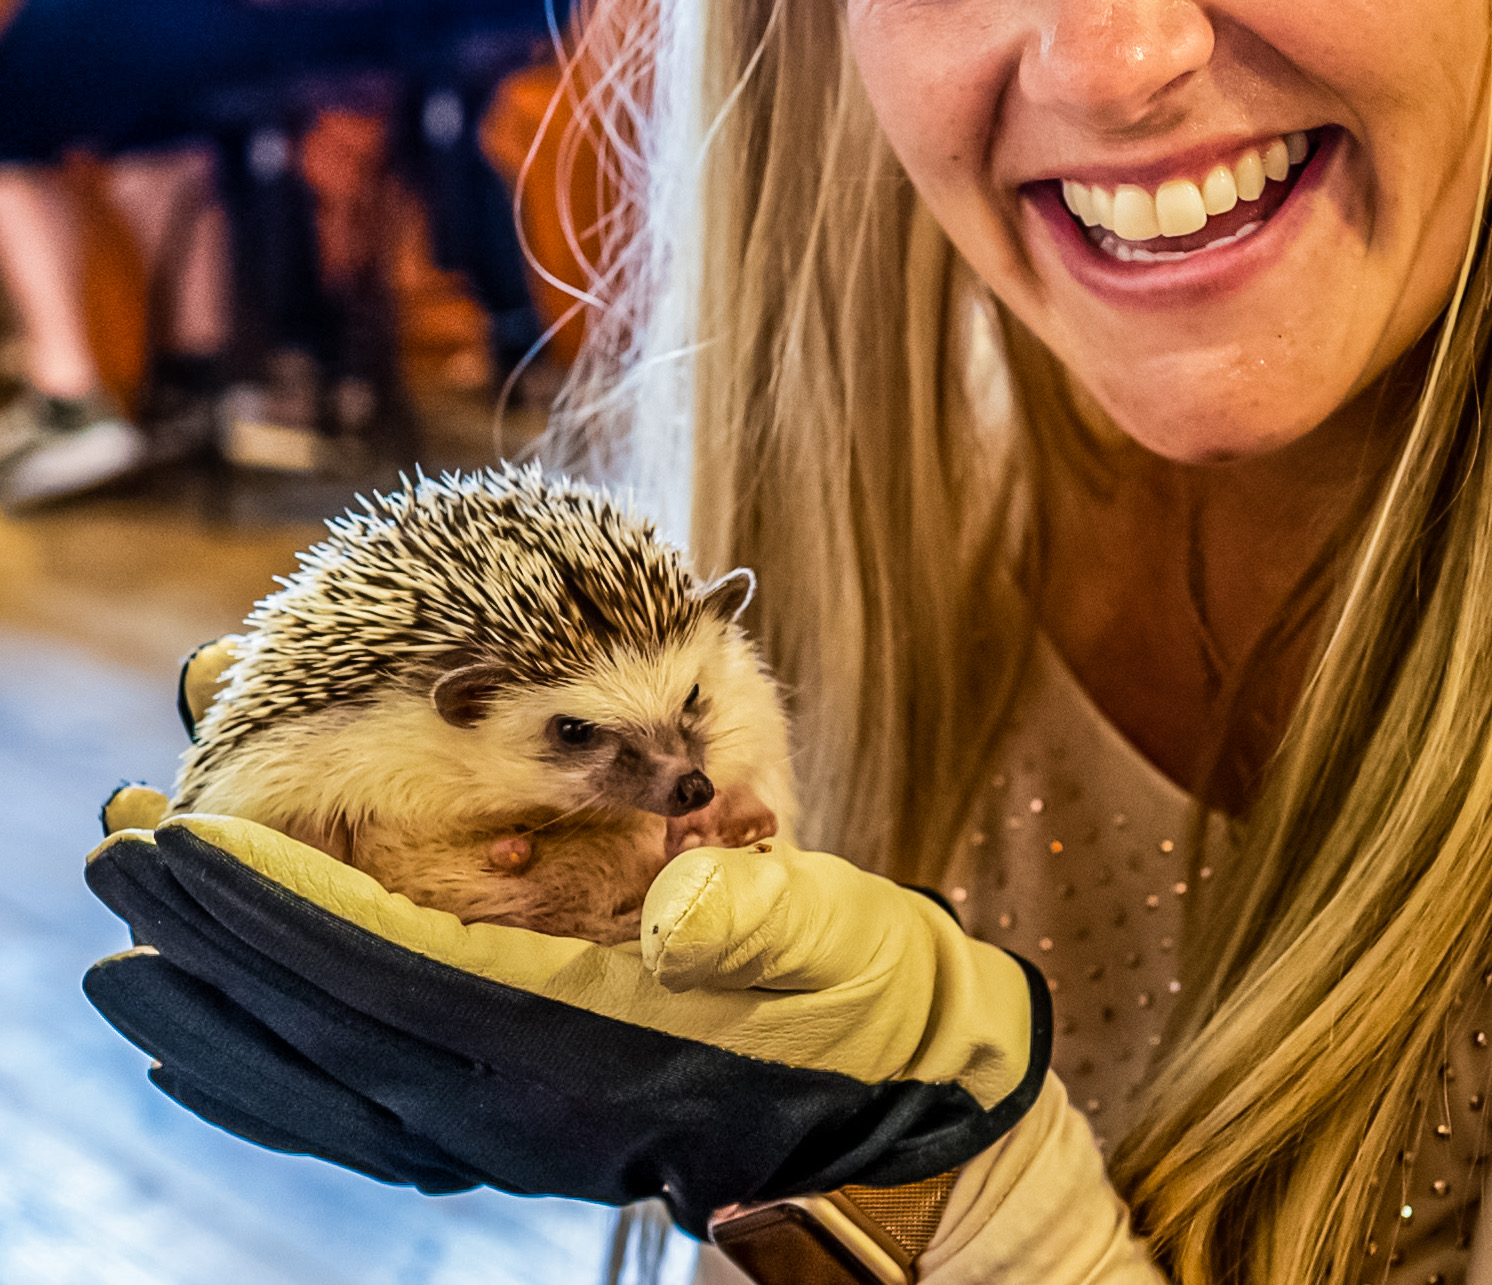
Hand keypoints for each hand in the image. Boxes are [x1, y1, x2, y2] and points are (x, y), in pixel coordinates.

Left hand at [83, 818, 1049, 1232]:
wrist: (900, 1115)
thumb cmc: (871, 1009)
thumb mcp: (846, 946)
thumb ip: (766, 919)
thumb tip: (685, 909)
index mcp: (587, 1049)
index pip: (390, 973)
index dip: (279, 907)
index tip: (182, 840)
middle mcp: (523, 1106)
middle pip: (327, 1027)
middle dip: (213, 942)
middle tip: (114, 854)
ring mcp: (512, 1129)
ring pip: (324, 1086)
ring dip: (217, 1016)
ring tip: (127, 958)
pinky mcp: (520, 1125)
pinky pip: (360, 1119)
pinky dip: (276, 1086)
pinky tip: (228, 1054)